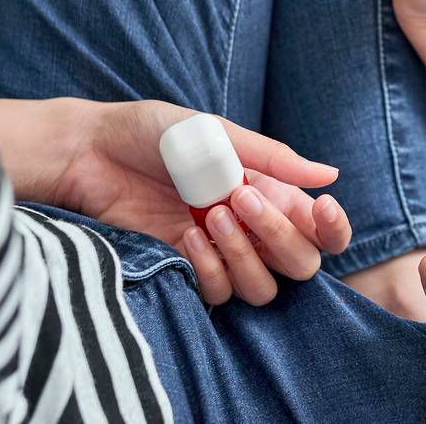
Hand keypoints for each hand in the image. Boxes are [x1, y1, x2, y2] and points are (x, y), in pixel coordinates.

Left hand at [53, 99, 351, 306]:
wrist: (91, 151)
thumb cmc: (156, 132)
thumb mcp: (218, 132)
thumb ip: (274, 158)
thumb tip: (330, 174)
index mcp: (269, 189)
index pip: (321, 226)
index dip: (333, 228)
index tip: (320, 209)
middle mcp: (252, 226)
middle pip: (301, 263)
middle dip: (281, 236)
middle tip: (241, 199)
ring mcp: (221, 251)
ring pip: (263, 287)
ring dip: (243, 255)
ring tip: (210, 215)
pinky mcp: (186, 268)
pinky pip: (218, 292)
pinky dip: (209, 268)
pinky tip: (187, 236)